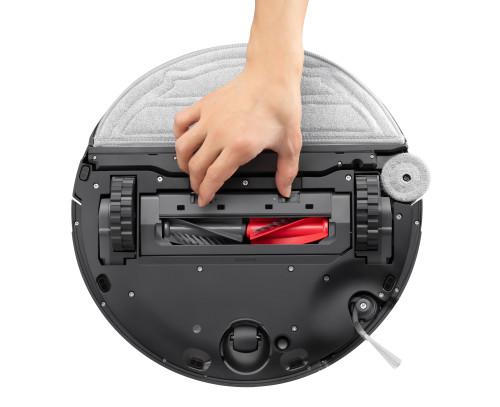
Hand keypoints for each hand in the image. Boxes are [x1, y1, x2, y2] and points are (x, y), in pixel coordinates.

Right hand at [173, 64, 302, 206]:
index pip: (214, 177)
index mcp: (240, 146)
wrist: (272, 76)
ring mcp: (209, 119)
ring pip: (183, 147)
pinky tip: (184, 140)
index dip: (206, 192)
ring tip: (188, 168)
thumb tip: (284, 188)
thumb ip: (287, 170)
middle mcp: (220, 134)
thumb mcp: (290, 143)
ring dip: (182, 162)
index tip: (205, 198)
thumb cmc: (281, 104)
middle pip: (196, 166)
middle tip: (198, 187)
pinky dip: (178, 134)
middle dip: (195, 182)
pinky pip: (181, 121)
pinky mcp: (204, 105)